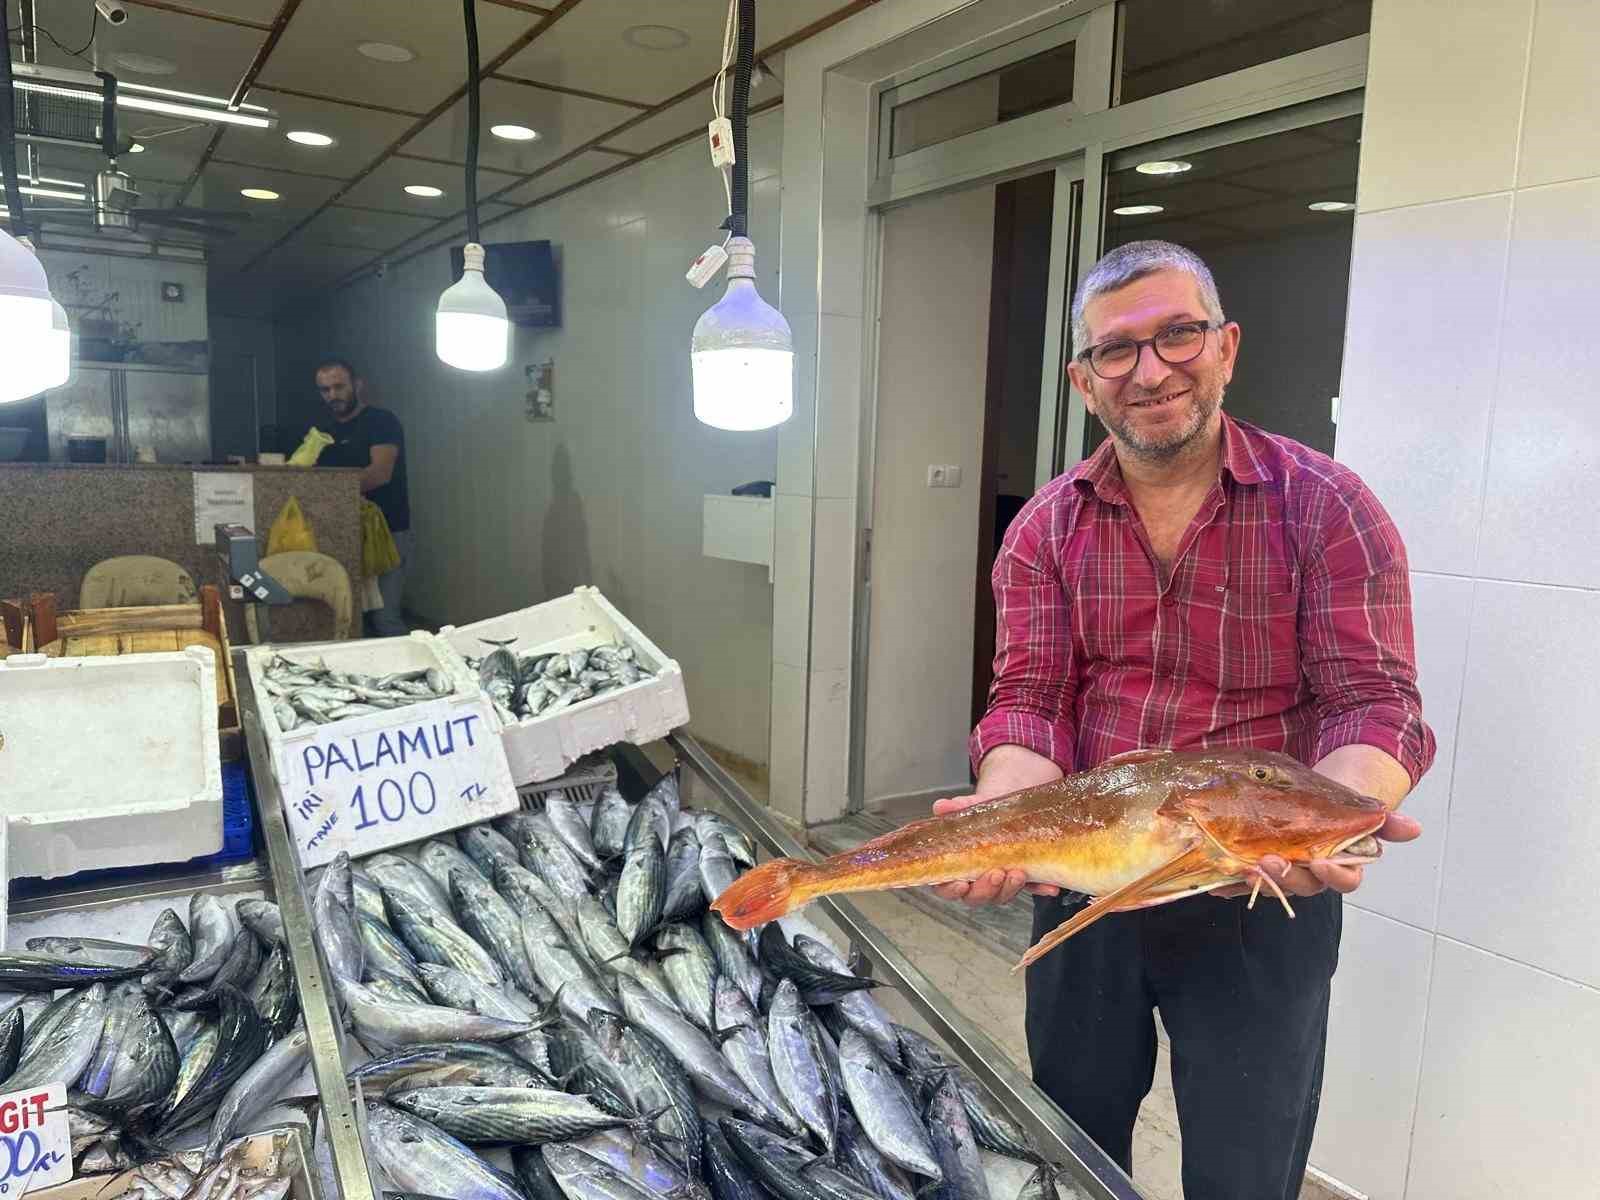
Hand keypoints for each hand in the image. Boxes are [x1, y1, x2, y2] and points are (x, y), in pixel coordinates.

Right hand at [927, 793, 1058, 905]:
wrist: (1010, 810)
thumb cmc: (984, 815)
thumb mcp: (971, 808)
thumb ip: (956, 809)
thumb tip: (941, 806)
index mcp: (956, 868)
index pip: (946, 887)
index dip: (951, 889)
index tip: (961, 883)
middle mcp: (977, 881)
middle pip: (976, 897)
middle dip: (986, 889)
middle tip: (996, 873)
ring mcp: (1001, 884)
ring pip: (1002, 896)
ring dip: (1010, 889)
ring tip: (1019, 873)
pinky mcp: (1024, 881)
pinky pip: (1032, 889)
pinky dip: (1040, 889)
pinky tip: (1050, 887)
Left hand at [1216, 809, 1422, 899]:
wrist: (1308, 790)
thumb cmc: (1337, 802)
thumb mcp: (1359, 805)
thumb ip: (1384, 819)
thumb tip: (1414, 828)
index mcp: (1341, 865)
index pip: (1344, 880)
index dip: (1334, 875)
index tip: (1321, 863)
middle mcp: (1310, 874)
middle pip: (1301, 886)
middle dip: (1286, 877)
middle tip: (1269, 862)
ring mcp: (1282, 871)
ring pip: (1270, 885)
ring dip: (1255, 881)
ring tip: (1240, 868)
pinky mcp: (1255, 865)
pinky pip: (1243, 880)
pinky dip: (1230, 880)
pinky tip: (1216, 879)